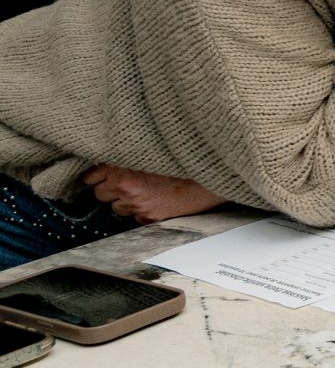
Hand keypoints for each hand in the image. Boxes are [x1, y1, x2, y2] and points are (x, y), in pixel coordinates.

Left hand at [82, 165, 223, 222]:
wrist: (210, 175)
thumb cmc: (184, 159)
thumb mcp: (151, 150)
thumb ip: (129, 155)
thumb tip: (109, 162)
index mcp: (122, 169)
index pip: (92, 177)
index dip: (97, 175)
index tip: (99, 174)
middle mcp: (125, 189)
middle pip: (100, 193)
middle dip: (110, 188)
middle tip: (125, 180)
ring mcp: (138, 205)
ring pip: (117, 207)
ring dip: (125, 200)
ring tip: (144, 190)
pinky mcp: (150, 217)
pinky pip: (136, 217)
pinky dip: (141, 210)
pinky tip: (155, 200)